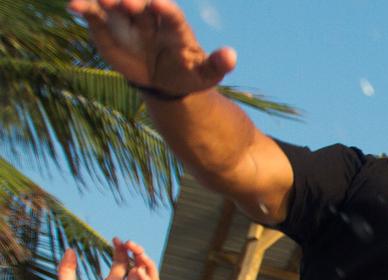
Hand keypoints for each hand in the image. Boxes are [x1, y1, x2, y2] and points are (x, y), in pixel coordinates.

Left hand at [59, 239, 157, 279]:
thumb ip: (66, 269)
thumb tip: (70, 249)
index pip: (123, 263)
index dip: (122, 250)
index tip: (116, 239)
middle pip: (139, 267)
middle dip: (138, 253)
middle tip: (129, 243)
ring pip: (150, 279)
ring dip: (148, 265)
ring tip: (139, 253)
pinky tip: (138, 271)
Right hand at [69, 0, 235, 95]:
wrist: (163, 81)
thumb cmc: (187, 74)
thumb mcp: (205, 75)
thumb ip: (217, 65)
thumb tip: (232, 57)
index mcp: (174, 27)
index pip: (170, 13)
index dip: (165, 8)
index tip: (160, 4)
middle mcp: (150, 17)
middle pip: (141, 3)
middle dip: (133, 1)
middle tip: (125, 3)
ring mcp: (128, 20)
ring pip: (116, 4)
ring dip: (106, 0)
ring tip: (98, 1)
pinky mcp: (108, 26)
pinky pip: (95, 14)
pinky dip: (85, 8)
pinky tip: (74, 6)